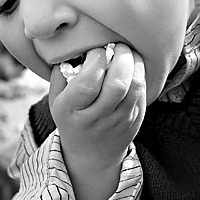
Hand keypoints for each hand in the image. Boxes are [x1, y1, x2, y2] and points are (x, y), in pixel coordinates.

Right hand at [49, 43, 145, 173]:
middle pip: (117, 84)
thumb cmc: (72, 117)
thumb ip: (61, 73)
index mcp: (71, 111)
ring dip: (134, 62)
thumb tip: (76, 47)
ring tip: (127, 52)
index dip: (95, 60)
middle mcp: (97, 119)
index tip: (95, 51)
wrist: (92, 153)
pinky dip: (140, 73)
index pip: (88, 83)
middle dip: (120, 57)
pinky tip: (132, 66)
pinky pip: (143, 91)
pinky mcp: (136, 119)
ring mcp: (120, 121)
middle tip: (116, 45)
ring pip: (135, 86)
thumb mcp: (56, 100)